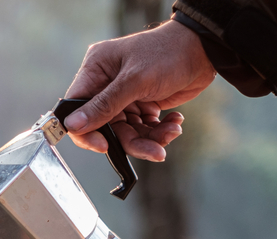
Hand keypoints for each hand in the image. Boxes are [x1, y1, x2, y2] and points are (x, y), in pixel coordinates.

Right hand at [64, 19, 215, 161]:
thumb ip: (104, 105)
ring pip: (128, 133)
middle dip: (132, 141)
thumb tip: (72, 125)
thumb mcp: (135, 80)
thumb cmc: (168, 52)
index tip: (104, 146)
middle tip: (155, 150)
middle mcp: (107, 86)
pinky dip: (159, 132)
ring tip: (171, 133)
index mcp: (96, 71)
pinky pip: (143, 130)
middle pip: (107, 128)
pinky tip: (175, 123)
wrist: (203, 50)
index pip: (77, 109)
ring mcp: (125, 97)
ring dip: (150, 139)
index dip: (86, 132)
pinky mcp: (142, 105)